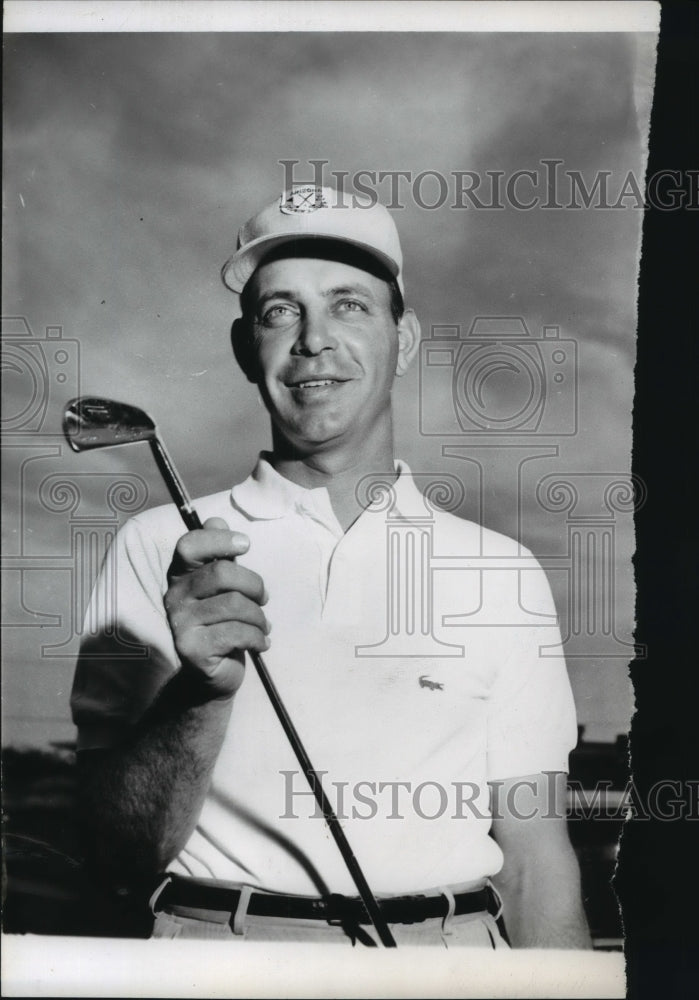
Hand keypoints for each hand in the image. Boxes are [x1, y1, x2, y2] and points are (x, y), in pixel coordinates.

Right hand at [164, 517, 269, 698]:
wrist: (212, 673)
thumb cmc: (223, 623)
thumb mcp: (224, 587)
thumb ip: (221, 556)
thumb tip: (216, 520)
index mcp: (181, 576)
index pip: (189, 545)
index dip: (219, 540)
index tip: (246, 544)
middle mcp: (174, 597)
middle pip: (222, 574)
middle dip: (255, 584)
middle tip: (264, 598)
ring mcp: (180, 623)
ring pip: (235, 605)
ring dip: (259, 617)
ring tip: (262, 626)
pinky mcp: (192, 648)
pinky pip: (237, 633)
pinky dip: (258, 637)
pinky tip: (261, 642)